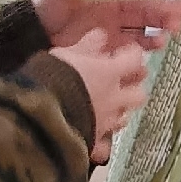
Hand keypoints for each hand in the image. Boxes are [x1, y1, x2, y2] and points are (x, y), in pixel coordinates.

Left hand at [33, 0, 180, 55]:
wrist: (29, 32)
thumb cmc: (51, 5)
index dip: (163, 3)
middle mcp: (114, 16)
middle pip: (146, 17)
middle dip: (164, 20)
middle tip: (177, 26)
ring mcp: (110, 36)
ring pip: (140, 37)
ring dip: (153, 38)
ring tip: (162, 41)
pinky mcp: (103, 55)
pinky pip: (126, 56)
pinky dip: (138, 57)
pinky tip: (146, 60)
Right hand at [52, 28, 150, 162]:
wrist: (41, 114)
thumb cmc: (53, 77)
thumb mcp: (65, 54)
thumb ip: (86, 46)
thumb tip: (100, 35)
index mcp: (109, 73)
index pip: (135, 59)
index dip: (133, 55)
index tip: (126, 52)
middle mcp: (113, 99)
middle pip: (139, 94)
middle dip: (133, 88)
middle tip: (122, 83)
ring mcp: (105, 122)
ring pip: (124, 118)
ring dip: (118, 112)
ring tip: (106, 108)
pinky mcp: (93, 142)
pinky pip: (104, 145)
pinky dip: (101, 142)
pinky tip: (92, 137)